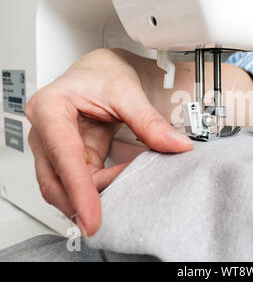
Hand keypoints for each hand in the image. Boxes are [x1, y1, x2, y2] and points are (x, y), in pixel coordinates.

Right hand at [26, 49, 192, 235]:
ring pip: (64, 187)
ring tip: (124, 195)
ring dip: (92, 197)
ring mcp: (54, 146)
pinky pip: (80, 181)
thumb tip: (176, 145)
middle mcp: (44, 130)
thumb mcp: (128, 91)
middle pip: (56, 181)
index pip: (64, 157)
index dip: (79, 190)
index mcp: (50, 108)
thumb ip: (150, 121)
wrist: (100, 68)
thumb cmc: (103, 72)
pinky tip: (119, 185)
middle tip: (116, 213)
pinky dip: (99, 187)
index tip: (92, 216)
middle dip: (84, 201)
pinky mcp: (68, 156)